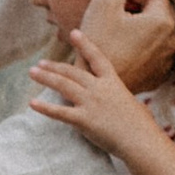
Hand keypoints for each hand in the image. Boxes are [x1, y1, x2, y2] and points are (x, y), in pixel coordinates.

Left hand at [28, 0, 174, 161]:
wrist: (142, 141)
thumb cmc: (142, 127)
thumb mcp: (131, 104)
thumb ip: (119, 99)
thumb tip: (120, 101)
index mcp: (113, 83)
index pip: (97, 58)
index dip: (85, 45)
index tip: (74, 33)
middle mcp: (100, 89)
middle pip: (73, 72)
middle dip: (55, 66)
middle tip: (40, 63)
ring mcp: (91, 103)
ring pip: (63, 85)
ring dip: (46, 77)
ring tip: (32, 72)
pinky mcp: (84, 120)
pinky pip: (60, 112)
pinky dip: (45, 108)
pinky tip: (32, 103)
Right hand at [70, 0, 174, 88]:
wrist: (93, 85)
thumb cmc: (97, 42)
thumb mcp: (105, 3)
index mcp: (163, 20)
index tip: (115, 1)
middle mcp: (172, 40)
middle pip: (158, 12)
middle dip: (138, 9)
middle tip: (113, 16)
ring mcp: (167, 60)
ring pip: (156, 32)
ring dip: (139, 27)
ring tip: (115, 33)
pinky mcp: (159, 74)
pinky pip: (154, 51)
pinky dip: (141, 46)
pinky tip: (121, 50)